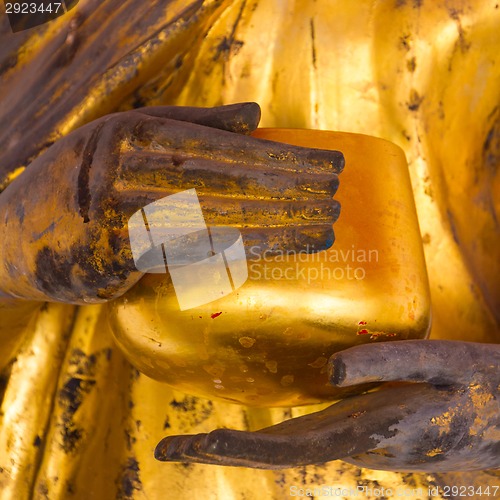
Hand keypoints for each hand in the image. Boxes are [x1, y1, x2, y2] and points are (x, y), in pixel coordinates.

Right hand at [0, 103, 343, 303]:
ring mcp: (121, 210)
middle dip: (291, 190)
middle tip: (338, 197)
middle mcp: (129, 164)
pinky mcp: (115, 255)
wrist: (13, 234)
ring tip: (324, 228)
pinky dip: (237, 251)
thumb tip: (254, 116)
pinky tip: (276, 251)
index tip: (329, 167)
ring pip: (217, 217)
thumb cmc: (75, 183)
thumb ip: (189, 124)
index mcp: (136, 130)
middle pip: (230, 180)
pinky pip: (188, 252)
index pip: (228, 147)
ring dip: (276, 224)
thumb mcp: (124, 140)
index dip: (283, 159)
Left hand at [155, 340, 499, 471]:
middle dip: (220, 453)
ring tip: (198, 441)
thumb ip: (383, 365)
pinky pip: (306, 441)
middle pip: (273, 455)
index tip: (186, 446)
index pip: (282, 447)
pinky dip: (268, 441)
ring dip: (239, 448)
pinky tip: (255, 435)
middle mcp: (352, 444)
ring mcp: (357, 444)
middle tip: (171, 448)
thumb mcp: (439, 365)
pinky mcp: (364, 435)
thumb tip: (330, 369)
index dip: (233, 449)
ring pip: (287, 450)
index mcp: (364, 431)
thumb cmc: (480, 389)